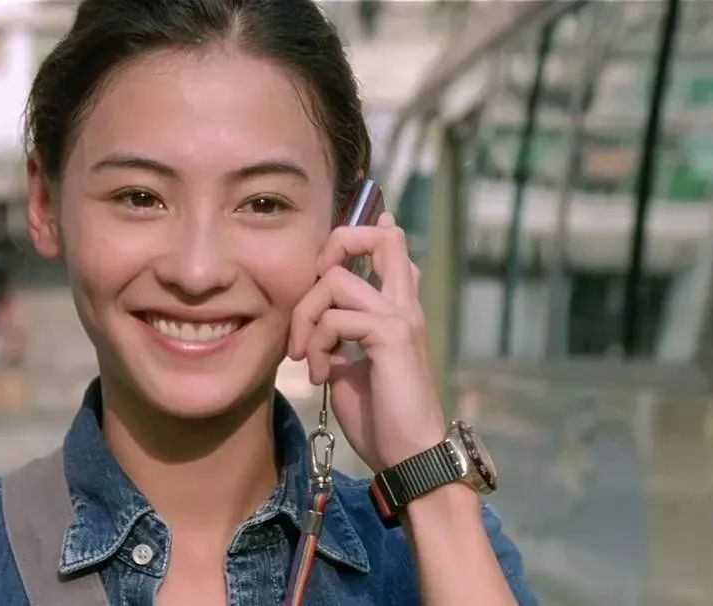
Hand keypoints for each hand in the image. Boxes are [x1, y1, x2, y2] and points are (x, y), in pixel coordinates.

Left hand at [287, 213, 444, 471]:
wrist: (407, 456)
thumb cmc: (380, 418)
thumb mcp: (350, 370)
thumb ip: (340, 340)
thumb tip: (317, 328)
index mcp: (398, 311)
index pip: (391, 247)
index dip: (357, 238)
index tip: (324, 265)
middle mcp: (404, 306)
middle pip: (383, 237)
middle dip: (336, 246)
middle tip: (311, 292)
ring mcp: (400, 317)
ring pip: (336, 279)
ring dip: (305, 317)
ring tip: (304, 358)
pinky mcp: (391, 336)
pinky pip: (334, 319)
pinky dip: (314, 345)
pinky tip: (318, 376)